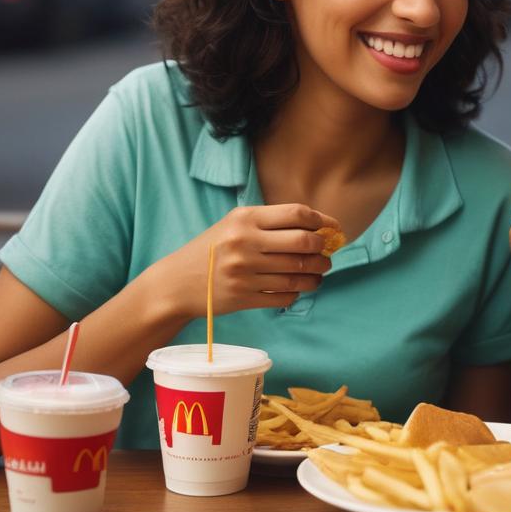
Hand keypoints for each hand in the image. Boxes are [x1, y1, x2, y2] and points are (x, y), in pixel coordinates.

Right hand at [147, 204, 341, 319]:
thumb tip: (318, 227)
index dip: (322, 221)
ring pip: (298, 273)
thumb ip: (271, 222)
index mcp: (245, 218)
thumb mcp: (235, 224)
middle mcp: (245, 243)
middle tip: (327, 254)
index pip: (297, 214)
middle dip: (323, 250)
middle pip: (303, 243)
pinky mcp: (244, 297)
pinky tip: (301, 286)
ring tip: (320, 272)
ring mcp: (244, 272)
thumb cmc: (213, 249)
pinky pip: (285, 295)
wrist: (176, 282)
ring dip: (317, 274)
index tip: (334, 229)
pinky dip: (299, 291)